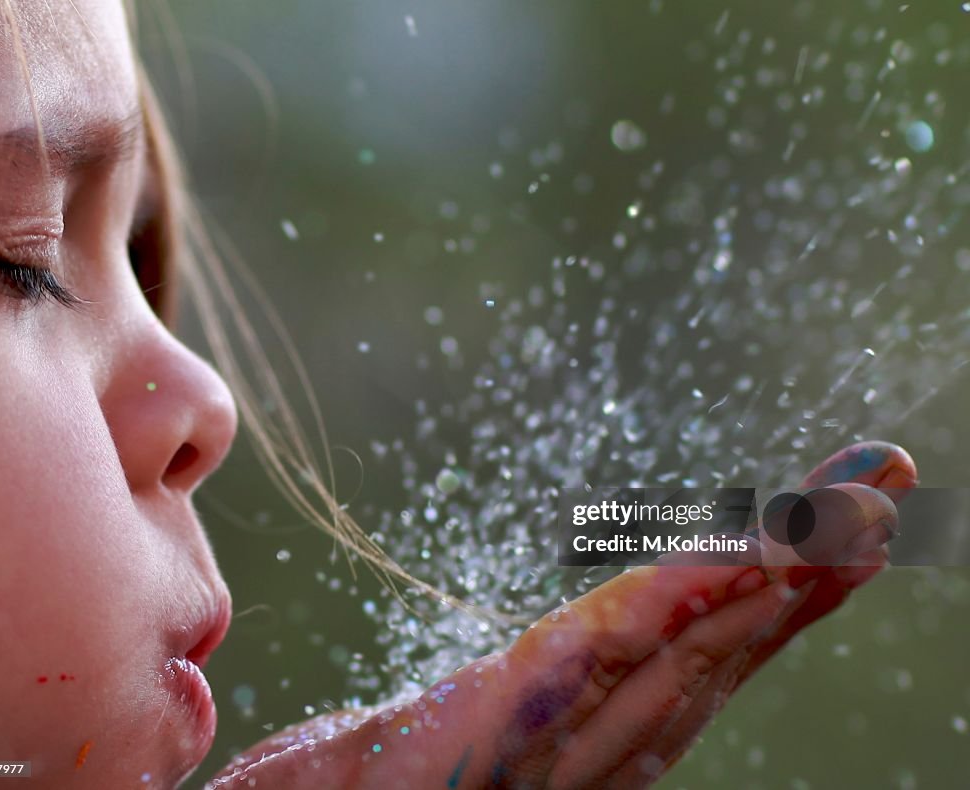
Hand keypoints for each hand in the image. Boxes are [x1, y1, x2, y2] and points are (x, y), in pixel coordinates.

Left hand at [207, 441, 916, 788]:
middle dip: (802, 570)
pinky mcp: (490, 729)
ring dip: (773, 579)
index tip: (828, 524)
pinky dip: (682, 606)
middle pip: (712, 649)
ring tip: (853, 515)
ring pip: (682, 654)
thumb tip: (557, 648)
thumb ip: (520, 698)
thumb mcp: (443, 731)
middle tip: (879, 488)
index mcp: (568, 736)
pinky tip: (748, 556)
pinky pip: (598, 657)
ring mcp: (547, 747)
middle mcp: (581, 748)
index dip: (763, 591)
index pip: (684, 653)